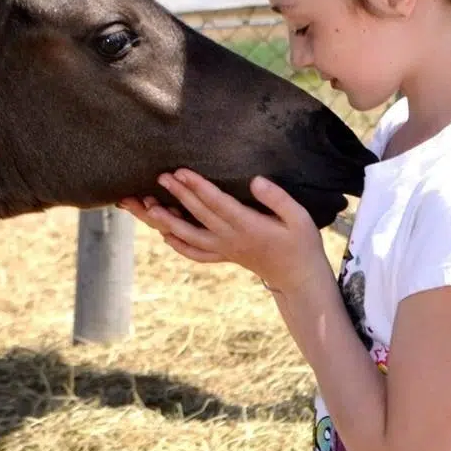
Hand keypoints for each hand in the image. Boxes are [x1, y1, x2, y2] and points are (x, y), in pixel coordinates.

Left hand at [118, 169, 331, 294]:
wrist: (298, 278)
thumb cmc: (301, 243)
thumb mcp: (299, 217)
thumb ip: (277, 198)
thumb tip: (255, 180)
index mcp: (249, 226)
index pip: (217, 203)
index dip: (198, 187)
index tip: (182, 172)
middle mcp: (231, 239)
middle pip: (199, 215)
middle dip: (179, 195)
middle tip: (161, 177)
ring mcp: (225, 250)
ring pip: (190, 237)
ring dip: (169, 222)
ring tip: (149, 207)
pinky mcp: (223, 257)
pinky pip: (196, 254)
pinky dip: (179, 245)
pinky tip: (165, 236)